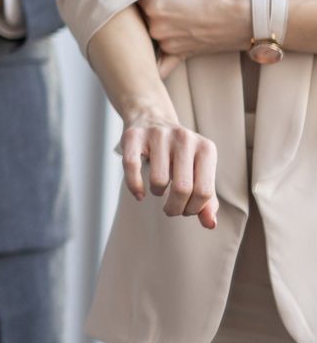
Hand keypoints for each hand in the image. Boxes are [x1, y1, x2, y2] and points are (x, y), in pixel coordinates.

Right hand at [120, 107, 217, 228]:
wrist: (152, 118)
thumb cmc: (179, 155)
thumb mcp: (198, 172)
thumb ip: (207, 200)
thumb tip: (210, 224)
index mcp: (206, 148)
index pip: (204, 192)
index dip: (194, 209)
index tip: (186, 210)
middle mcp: (184, 137)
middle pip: (182, 188)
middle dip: (175, 208)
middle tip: (171, 209)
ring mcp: (158, 134)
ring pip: (158, 180)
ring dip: (157, 194)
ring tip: (159, 190)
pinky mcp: (134, 135)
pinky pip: (132, 167)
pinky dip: (135, 187)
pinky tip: (139, 194)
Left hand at [136, 0, 249, 76]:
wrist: (242, 20)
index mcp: (155, 7)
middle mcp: (156, 28)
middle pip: (140, 17)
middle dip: (148, 10)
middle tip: (168, 4)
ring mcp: (167, 44)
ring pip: (150, 34)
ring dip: (155, 28)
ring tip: (174, 19)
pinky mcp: (178, 55)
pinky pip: (160, 64)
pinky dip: (155, 63)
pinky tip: (146, 66)